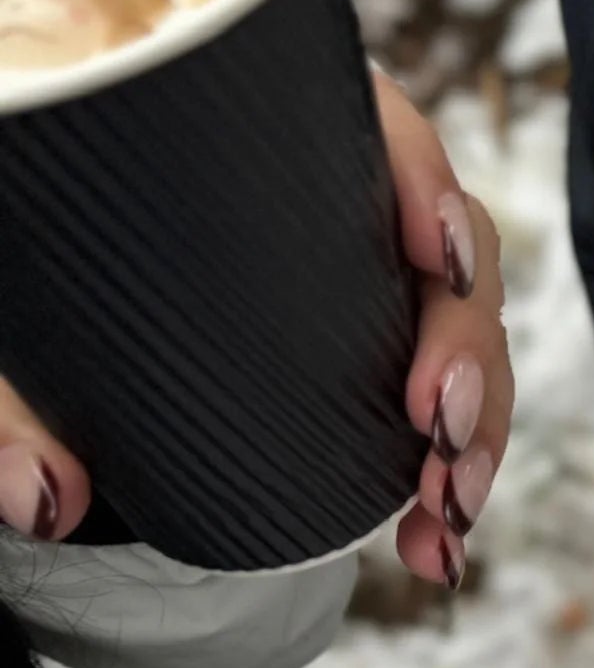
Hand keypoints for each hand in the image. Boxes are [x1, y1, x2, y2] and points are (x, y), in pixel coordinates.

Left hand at [0, 70, 513, 587]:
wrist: (59, 357)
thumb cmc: (42, 293)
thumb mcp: (18, 338)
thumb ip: (14, 410)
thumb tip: (41, 498)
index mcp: (264, 143)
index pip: (368, 127)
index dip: (421, 178)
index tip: (436, 253)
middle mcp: (337, 205)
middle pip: (446, 249)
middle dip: (465, 350)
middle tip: (437, 428)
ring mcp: (374, 285)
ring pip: (465, 338)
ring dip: (474, 430)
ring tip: (446, 511)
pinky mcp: (385, 355)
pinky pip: (451, 402)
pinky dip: (452, 473)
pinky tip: (434, 540)